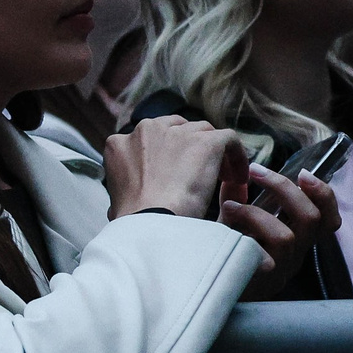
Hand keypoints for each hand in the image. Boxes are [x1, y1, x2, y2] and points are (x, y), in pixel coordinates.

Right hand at [102, 114, 245, 219]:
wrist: (150, 222)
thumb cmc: (132, 221)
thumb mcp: (115, 201)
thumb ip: (125, 188)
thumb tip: (126, 202)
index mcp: (119, 144)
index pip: (149, 139)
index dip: (166, 154)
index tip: (175, 173)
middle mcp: (146, 130)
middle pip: (177, 129)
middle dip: (189, 147)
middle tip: (199, 174)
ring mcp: (177, 133)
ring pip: (204, 132)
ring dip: (213, 153)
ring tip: (222, 179)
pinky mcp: (205, 141)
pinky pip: (228, 139)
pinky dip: (237, 156)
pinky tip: (238, 178)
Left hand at [221, 165, 339, 299]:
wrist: (205, 293)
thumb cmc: (222, 258)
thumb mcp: (231, 226)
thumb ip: (236, 201)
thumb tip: (236, 173)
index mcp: (296, 241)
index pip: (328, 219)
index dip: (324, 194)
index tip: (303, 172)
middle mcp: (294, 256)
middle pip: (314, 219)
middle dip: (287, 189)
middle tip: (258, 171)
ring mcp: (280, 271)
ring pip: (288, 236)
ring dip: (258, 213)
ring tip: (231, 204)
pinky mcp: (262, 281)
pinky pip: (264, 252)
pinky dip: (247, 227)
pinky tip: (227, 217)